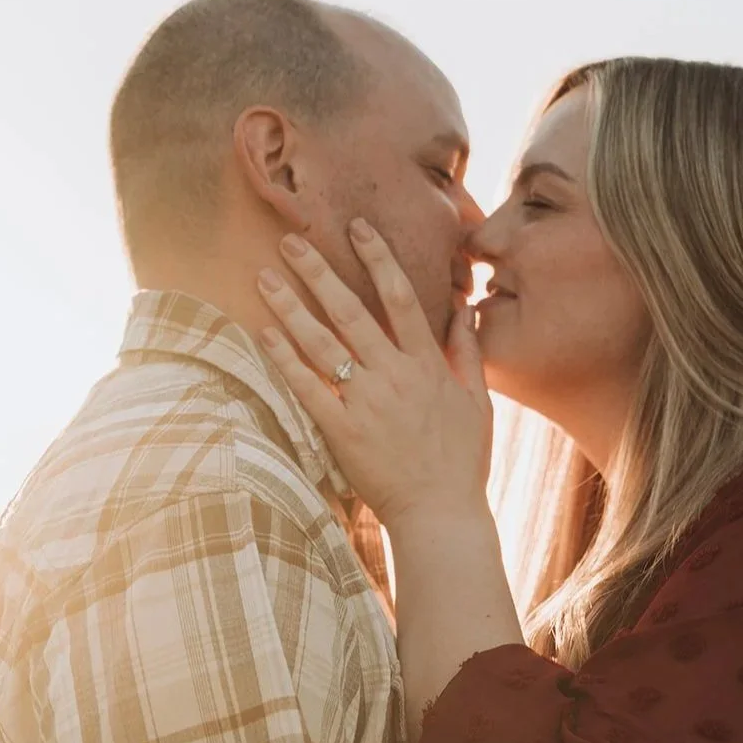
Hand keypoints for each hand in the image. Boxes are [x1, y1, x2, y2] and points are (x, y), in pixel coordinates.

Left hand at [256, 223, 493, 531]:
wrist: (441, 514)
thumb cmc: (462, 462)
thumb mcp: (478, 403)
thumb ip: (467, 353)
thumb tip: (464, 310)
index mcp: (427, 366)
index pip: (402, 298)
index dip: (379, 258)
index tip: (358, 227)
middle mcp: (395, 376)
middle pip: (352, 311)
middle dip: (319, 272)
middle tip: (290, 241)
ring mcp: (366, 403)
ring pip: (323, 344)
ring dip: (291, 308)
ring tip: (265, 278)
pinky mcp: (342, 432)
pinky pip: (307, 389)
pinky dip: (284, 361)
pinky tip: (263, 334)